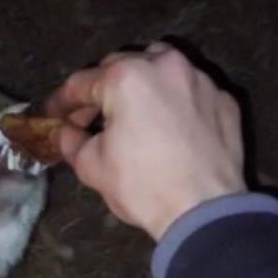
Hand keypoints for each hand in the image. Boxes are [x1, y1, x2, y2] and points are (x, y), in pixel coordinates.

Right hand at [45, 43, 246, 240]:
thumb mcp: (92, 166)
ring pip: (160, 66)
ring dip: (140, 82)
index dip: (61, 102)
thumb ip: (72, 141)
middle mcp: (164, 65)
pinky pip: (190, 90)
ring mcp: (199, 80)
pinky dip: (174, 100)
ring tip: (132, 111)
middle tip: (89, 117)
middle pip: (121, 65)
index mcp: (126, 77)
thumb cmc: (142, 186)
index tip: (53, 115)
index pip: (81, 83)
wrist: (205, 212)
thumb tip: (67, 133)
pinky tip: (168, 125)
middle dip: (101, 89)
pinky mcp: (224, 98)